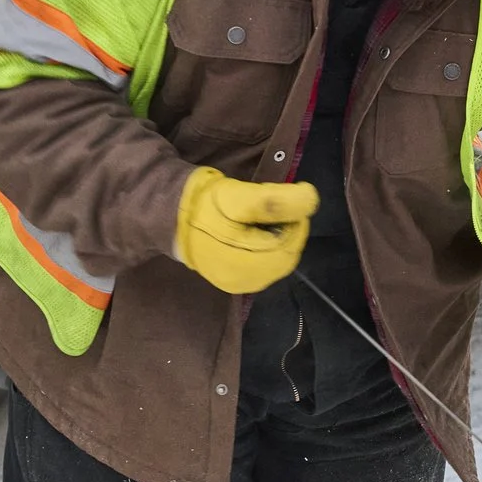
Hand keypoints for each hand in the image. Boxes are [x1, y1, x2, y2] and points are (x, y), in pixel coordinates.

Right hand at [172, 169, 317, 293]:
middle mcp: (248, 283)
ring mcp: (240, 283)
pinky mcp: (233, 278)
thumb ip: (277, 201)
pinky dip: (265, 245)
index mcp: (252, 268)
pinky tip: (251, 232)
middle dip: (284, 229)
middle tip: (267, 209)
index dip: (295, 221)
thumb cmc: (205, 207)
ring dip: (275, 236)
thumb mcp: (241, 197)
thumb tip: (311, 199)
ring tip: (256, 219)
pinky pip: (262, 262)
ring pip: (276, 258)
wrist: (169, 218)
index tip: (284, 201)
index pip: (293, 245)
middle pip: (286, 254)